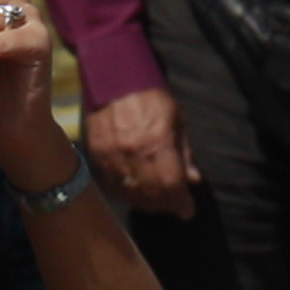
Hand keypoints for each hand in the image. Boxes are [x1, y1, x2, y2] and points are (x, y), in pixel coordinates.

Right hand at [86, 85, 199, 217]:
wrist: (114, 79)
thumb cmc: (151, 97)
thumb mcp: (176, 121)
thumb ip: (184, 153)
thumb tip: (193, 180)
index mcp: (158, 143)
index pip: (171, 185)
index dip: (181, 203)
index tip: (188, 210)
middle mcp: (134, 154)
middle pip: (151, 195)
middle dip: (166, 205)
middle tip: (174, 205)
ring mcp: (112, 157)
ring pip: (130, 195)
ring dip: (146, 203)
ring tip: (156, 202)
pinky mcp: (97, 157)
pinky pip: (111, 187)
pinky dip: (125, 196)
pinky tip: (133, 195)